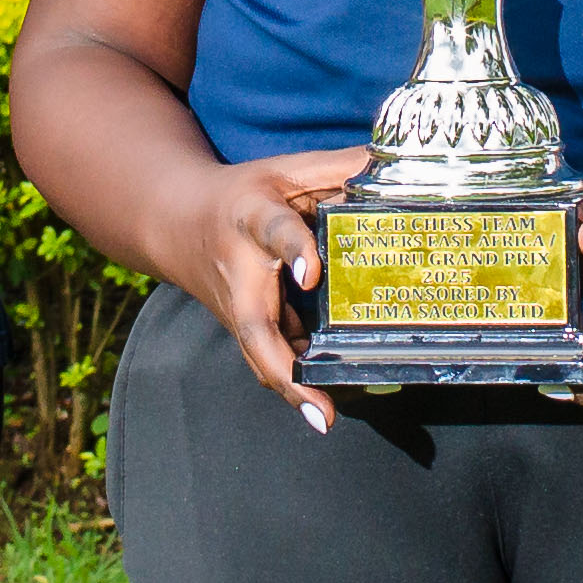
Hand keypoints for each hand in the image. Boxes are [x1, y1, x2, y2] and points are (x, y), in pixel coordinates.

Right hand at [165, 146, 376, 421]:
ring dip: (290, 389)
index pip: (273, 233)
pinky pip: (270, 358)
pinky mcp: (246, 329)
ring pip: (259, 354)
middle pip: (254, 326)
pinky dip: (296, 385)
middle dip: (283, 367)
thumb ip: (340, 168)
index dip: (293, 250)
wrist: (177, 221)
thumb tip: (405, 164)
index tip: (311, 272)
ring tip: (325, 417)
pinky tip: (327, 405)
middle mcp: (241, 272)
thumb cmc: (246, 194)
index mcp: (252, 219)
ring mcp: (239, 309)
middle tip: (319, 407)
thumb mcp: (287, 170)